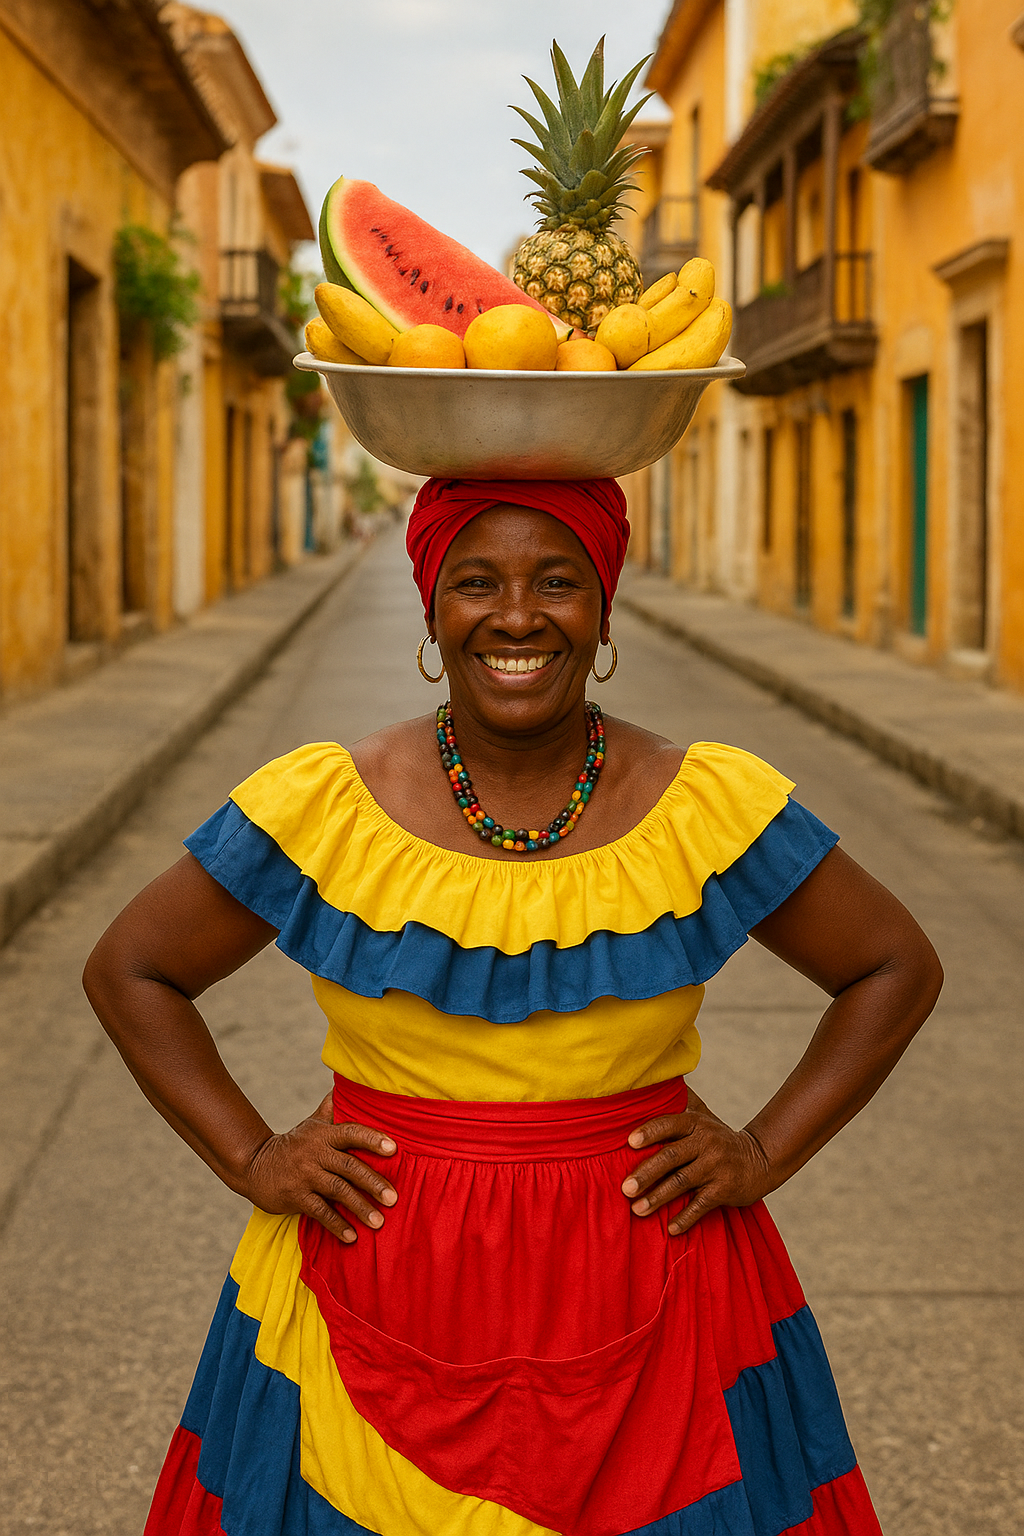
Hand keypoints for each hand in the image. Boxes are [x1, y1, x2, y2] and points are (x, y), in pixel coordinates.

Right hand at [242, 1092, 397, 1243]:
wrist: (254, 1165)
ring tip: (379, 1222)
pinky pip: (319, 1212)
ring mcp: (305, 1175)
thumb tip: (344, 1086)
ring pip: (337, 1191)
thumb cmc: (293, 1144)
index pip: (351, 1132)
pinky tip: (351, 1237)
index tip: (393, 1148)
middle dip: (373, 1182)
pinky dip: (336, 1225)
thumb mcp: (311, 1124)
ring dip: (360, 1207)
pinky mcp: (295, 1196)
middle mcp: (316, 1153)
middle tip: (393, 1198)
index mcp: (324, 1135)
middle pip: (349, 1166)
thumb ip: (330, 1109)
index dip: (372, 1139)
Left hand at [621, 1088, 771, 1236]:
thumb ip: (679, 1109)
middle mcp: (706, 1142)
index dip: (649, 1132)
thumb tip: (647, 1090)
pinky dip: (685, 1218)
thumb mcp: (703, 1120)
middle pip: (671, 1156)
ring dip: (657, 1198)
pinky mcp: (725, 1189)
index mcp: (696, 1123)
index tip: (629, 1143)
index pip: (669, 1124)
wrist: (759, 1160)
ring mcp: (716, 1166)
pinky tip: (670, 1228)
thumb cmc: (718, 1140)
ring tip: (637, 1210)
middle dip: (646, 1173)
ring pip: (681, 1182)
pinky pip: (701, 1205)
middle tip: (625, 1188)